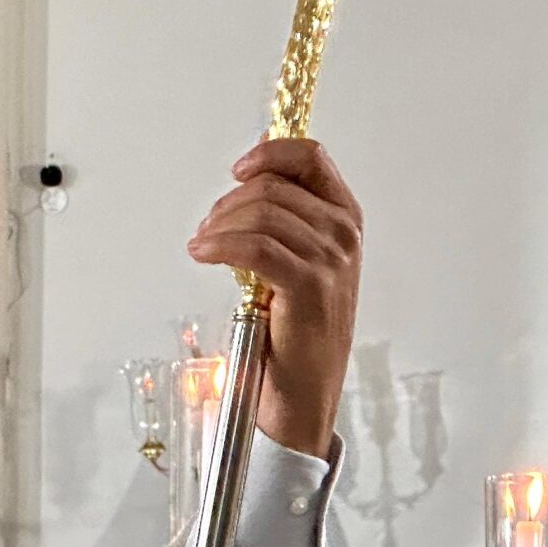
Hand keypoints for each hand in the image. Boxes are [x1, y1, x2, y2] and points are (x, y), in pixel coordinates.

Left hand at [186, 138, 363, 455]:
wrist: (303, 393)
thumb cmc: (294, 329)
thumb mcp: (293, 261)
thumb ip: (281, 215)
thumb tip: (255, 168)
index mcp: (345, 219)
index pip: (311, 157)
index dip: (269, 153)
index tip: (237, 170)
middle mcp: (344, 235)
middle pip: (273, 188)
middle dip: (228, 203)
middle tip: (207, 229)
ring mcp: (331, 261)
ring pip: (260, 215)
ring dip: (218, 226)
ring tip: (202, 246)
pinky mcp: (309, 288)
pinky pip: (254, 247)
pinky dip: (219, 246)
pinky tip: (202, 254)